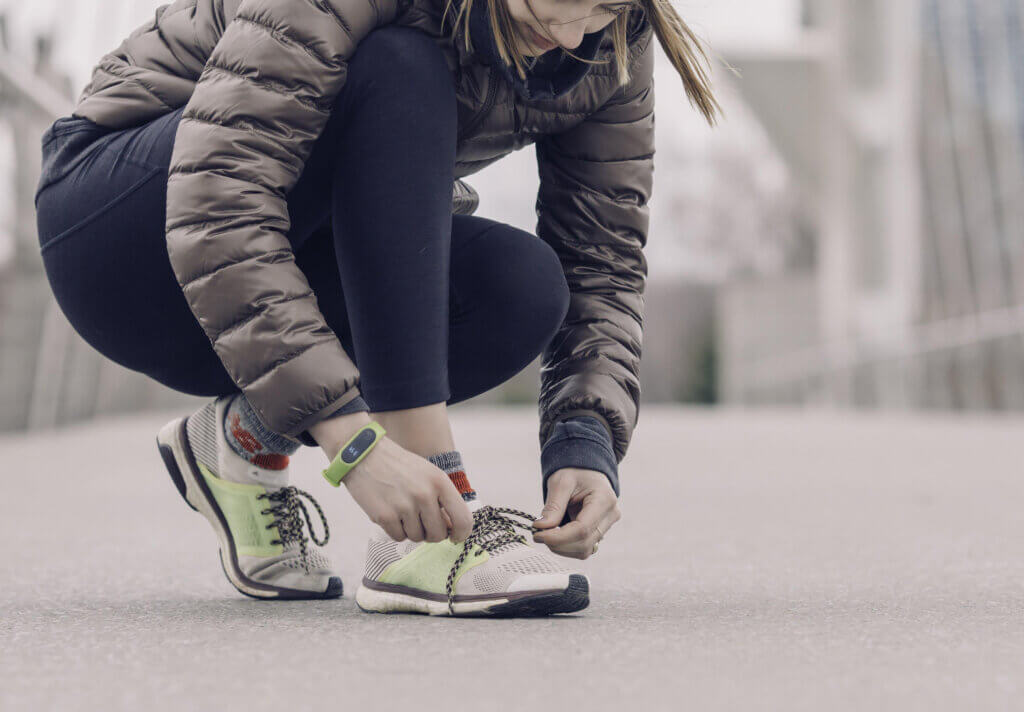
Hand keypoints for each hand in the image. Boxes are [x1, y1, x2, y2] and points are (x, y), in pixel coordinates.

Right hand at [341, 436, 472, 542]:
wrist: (364, 454)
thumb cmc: (399, 466)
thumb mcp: (428, 473)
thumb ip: (442, 499)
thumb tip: (451, 529)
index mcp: (439, 482)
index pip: (463, 519)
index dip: (461, 533)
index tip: (454, 537)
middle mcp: (424, 494)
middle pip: (438, 534)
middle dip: (431, 533)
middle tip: (422, 521)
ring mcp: (404, 506)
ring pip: (417, 537)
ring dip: (411, 530)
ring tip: (402, 510)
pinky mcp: (385, 516)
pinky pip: (398, 537)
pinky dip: (395, 530)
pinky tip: (390, 513)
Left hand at [532, 468, 619, 558]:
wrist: (586, 470)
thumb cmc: (574, 471)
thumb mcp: (561, 482)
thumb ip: (553, 506)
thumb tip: (541, 528)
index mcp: (604, 500)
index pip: (582, 529)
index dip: (558, 537)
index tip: (538, 535)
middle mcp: (610, 515)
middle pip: (584, 543)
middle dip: (558, 544)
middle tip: (538, 535)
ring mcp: (607, 526)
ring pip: (584, 550)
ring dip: (561, 548)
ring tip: (547, 533)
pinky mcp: (600, 533)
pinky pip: (584, 549)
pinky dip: (567, 547)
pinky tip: (556, 536)